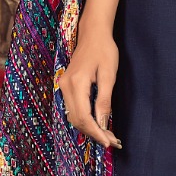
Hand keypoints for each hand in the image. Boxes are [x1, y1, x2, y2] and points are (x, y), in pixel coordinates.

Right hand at [58, 23, 121, 148]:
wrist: (93, 33)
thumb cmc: (104, 51)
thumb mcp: (109, 75)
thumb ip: (104, 100)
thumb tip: (103, 123)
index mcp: (76, 84)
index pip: (84, 116)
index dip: (96, 132)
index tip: (109, 142)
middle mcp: (65, 87)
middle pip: (77, 120)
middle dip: (94, 133)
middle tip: (112, 142)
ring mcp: (63, 87)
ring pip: (73, 116)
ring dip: (89, 128)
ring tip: (108, 136)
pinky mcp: (66, 86)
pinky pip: (73, 109)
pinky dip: (85, 119)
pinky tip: (98, 124)